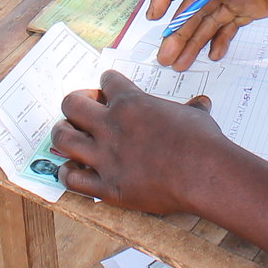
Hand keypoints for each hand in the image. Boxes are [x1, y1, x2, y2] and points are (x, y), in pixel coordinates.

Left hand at [53, 71, 228, 213]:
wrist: (204, 175)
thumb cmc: (203, 142)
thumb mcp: (197, 116)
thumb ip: (192, 108)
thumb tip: (202, 103)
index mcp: (131, 103)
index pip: (106, 80)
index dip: (106, 84)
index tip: (108, 91)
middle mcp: (111, 126)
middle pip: (71, 104)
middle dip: (74, 104)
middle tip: (83, 111)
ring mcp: (105, 157)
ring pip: (63, 139)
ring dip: (62, 134)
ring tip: (69, 136)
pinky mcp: (106, 186)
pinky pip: (71, 179)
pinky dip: (68, 173)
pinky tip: (73, 170)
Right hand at [147, 0, 267, 69]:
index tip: (154, 18)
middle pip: (195, 4)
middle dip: (179, 31)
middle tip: (165, 58)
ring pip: (211, 18)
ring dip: (195, 40)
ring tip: (180, 65)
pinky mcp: (258, 5)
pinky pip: (231, 24)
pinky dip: (221, 39)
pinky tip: (215, 56)